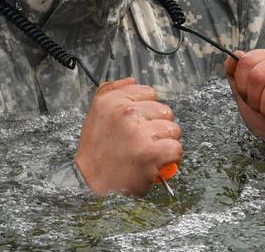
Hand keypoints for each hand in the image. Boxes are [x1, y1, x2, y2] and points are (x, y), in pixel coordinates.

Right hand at [74, 77, 181, 196]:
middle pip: (164, 111)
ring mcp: (138, 132)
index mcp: (110, 100)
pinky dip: (170, 158)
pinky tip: (156, 162)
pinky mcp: (151, 152)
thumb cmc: (96, 152)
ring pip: (173, 130)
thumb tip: (133, 80)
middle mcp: (124, 112)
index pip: (149, 93)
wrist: (89, 184)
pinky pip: (176, 148)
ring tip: (148, 152)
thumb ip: (112, 91)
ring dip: (164, 143)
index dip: (146, 110)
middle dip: (157, 127)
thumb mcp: (96, 114)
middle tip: (142, 141)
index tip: (137, 123)